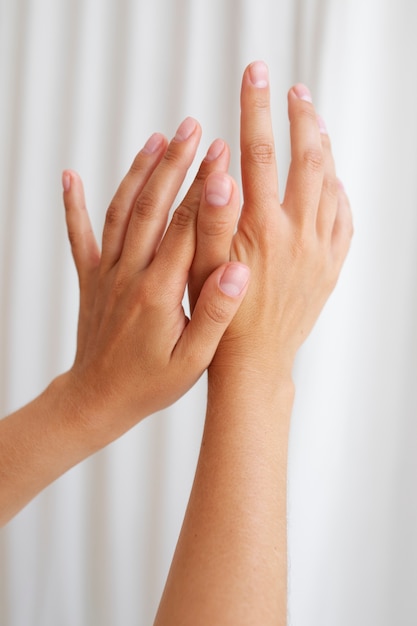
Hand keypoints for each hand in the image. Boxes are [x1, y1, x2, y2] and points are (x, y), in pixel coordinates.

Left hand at [61, 120, 248, 443]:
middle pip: (152, 207)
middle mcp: (129, 274)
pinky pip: (79, 236)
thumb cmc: (150, 384)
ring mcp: (106, 274)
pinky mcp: (90, 279)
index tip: (223, 154)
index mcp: (159, 292)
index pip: (187, 228)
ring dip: (138, 173)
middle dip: (175, 164)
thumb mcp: (193, 360)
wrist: (97, 400)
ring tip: (156, 140)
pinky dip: (74, 205)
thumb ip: (216, 313)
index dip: (206, 188)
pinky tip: (71, 177)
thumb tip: (240, 269)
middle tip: (192, 128)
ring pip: (120, 213)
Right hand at [191, 62, 352, 381]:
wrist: (254, 361)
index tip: (256, 76)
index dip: (256, 108)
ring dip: (323, 147)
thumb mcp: (201, 266)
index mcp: (260, 228)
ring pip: (330, 183)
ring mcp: (319, 250)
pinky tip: (332, 180)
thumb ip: (208, 215)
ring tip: (314, 124)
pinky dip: (339, 192)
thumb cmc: (220, 316)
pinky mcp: (330, 267)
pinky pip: (345, 219)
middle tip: (294, 92)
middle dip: (300, 118)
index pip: (260, 152)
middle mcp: (296, 234)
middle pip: (307, 158)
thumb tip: (219, 165)